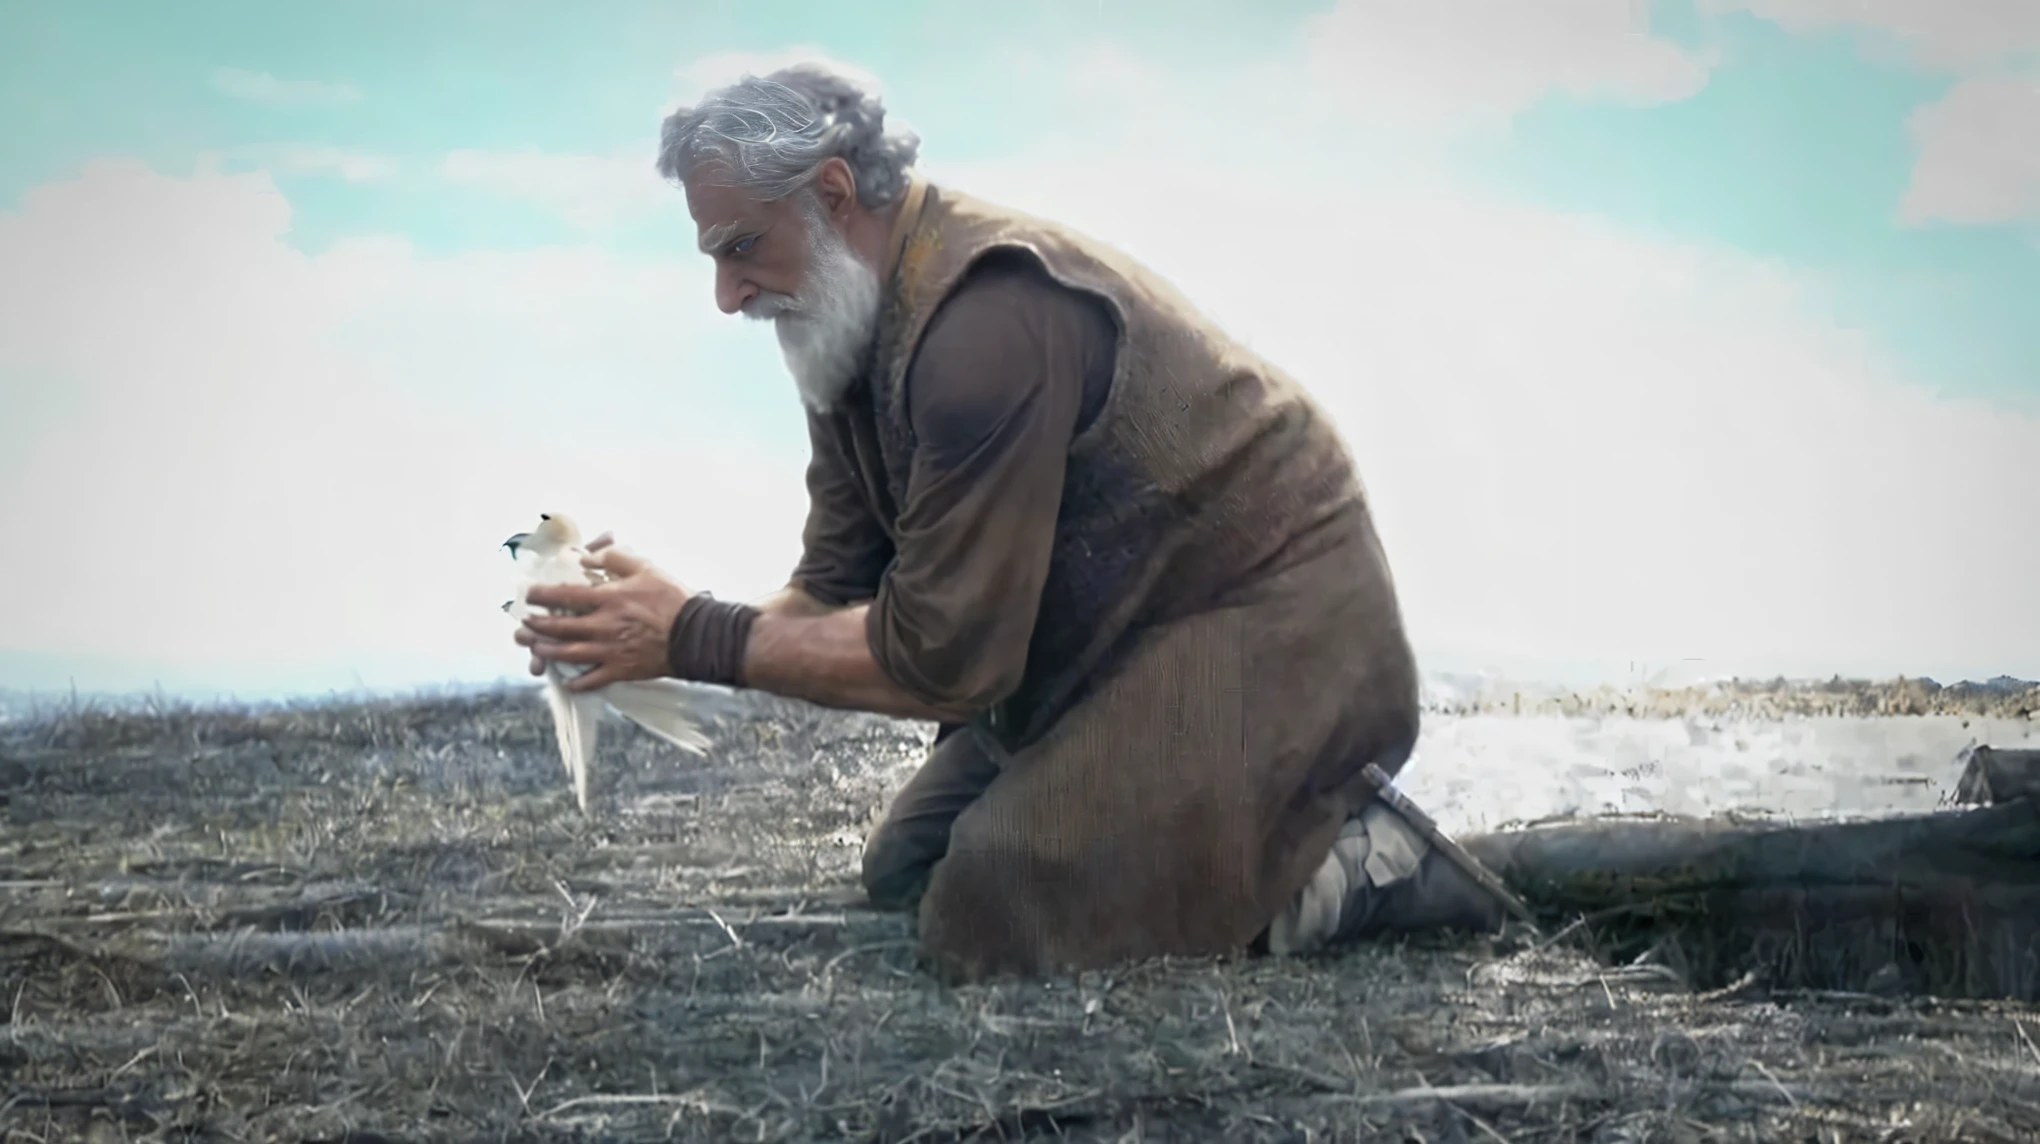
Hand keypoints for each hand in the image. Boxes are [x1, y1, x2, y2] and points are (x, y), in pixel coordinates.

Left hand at [516, 538, 689, 691]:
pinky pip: (593, 679)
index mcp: (608, 599)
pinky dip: (577, 682)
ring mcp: (610, 651)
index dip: (542, 595)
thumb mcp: (645, 567)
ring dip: (548, 652)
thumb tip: (586, 558)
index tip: (528, 594)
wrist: (696, 635)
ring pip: (569, 654)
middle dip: (537, 626)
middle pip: (560, 627)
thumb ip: (613, 558)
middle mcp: (603, 626)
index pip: (565, 596)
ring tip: (535, 649)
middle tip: (523, 624)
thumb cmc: (672, 599)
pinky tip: (567, 682)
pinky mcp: (621, 669)